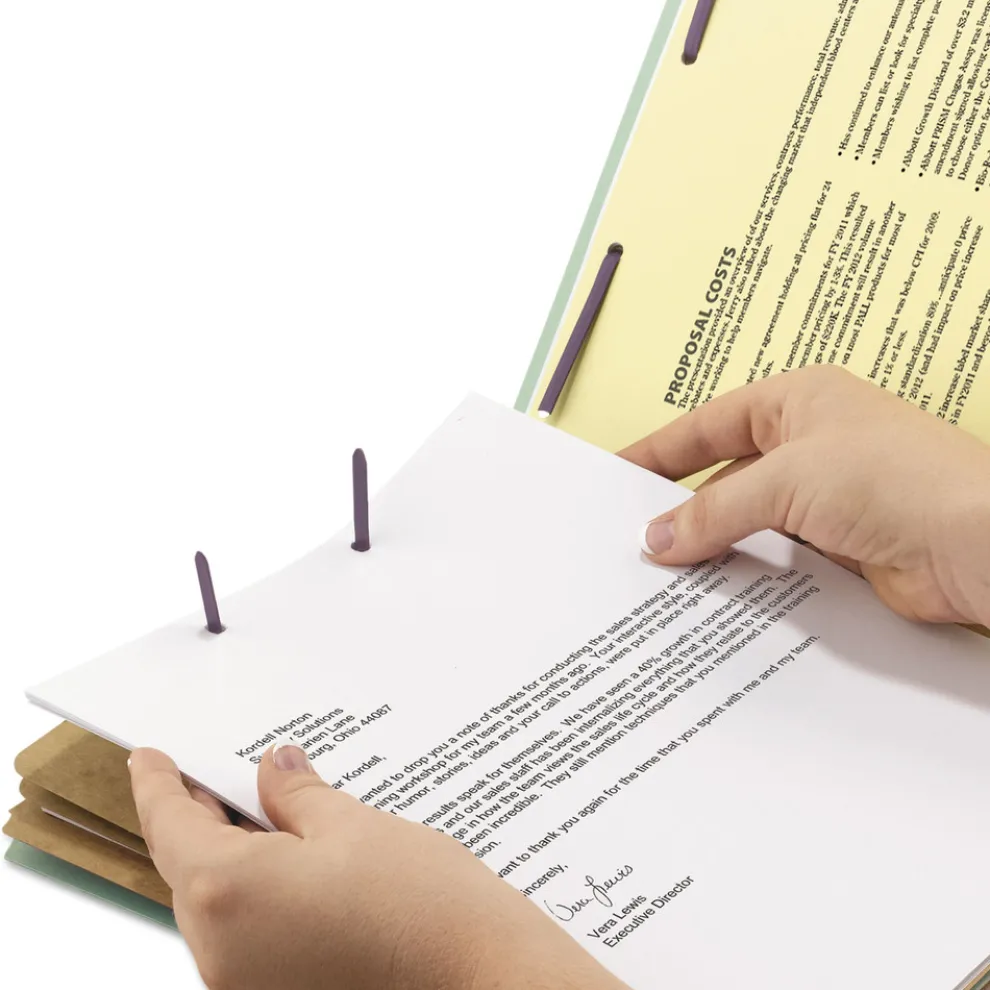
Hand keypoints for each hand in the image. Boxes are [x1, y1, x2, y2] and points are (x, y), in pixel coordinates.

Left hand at [129, 745, 628, 989]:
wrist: (486, 983)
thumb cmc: (425, 910)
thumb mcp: (356, 828)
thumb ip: (299, 797)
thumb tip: (274, 769)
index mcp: (228, 893)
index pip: (169, 826)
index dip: (157, 785)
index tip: (148, 759)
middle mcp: (221, 953)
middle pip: (191, 872)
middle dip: (204, 821)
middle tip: (221, 778)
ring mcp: (248, 987)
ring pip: (220, 908)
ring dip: (235, 862)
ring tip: (273, 817)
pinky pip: (248, 941)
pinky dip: (259, 899)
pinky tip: (299, 868)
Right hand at [622, 366, 989, 627]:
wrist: (981, 544)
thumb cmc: (901, 479)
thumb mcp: (787, 481)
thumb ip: (714, 512)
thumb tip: (659, 539)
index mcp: (798, 402)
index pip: (708, 425)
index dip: (660, 451)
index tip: (617, 475)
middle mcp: (811, 445)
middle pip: (725, 478)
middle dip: (683, 509)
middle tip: (633, 539)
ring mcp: (828, 498)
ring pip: (750, 522)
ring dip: (714, 546)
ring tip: (663, 574)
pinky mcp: (841, 547)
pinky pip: (775, 559)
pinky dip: (746, 574)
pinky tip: (715, 592)